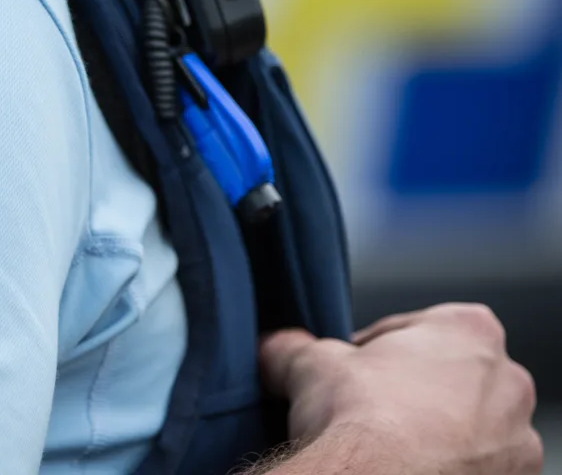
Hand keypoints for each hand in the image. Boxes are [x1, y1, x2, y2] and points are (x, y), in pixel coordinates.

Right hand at [261, 304, 541, 474]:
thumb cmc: (360, 417)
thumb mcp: (309, 364)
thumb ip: (295, 347)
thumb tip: (273, 348)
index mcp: (469, 330)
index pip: (412, 329)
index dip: (371, 350)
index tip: (348, 371)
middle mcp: (507, 381)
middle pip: (446, 378)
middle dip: (407, 391)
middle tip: (362, 410)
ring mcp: (515, 442)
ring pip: (466, 427)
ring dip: (430, 433)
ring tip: (380, 448)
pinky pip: (472, 468)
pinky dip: (443, 467)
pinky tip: (402, 470)